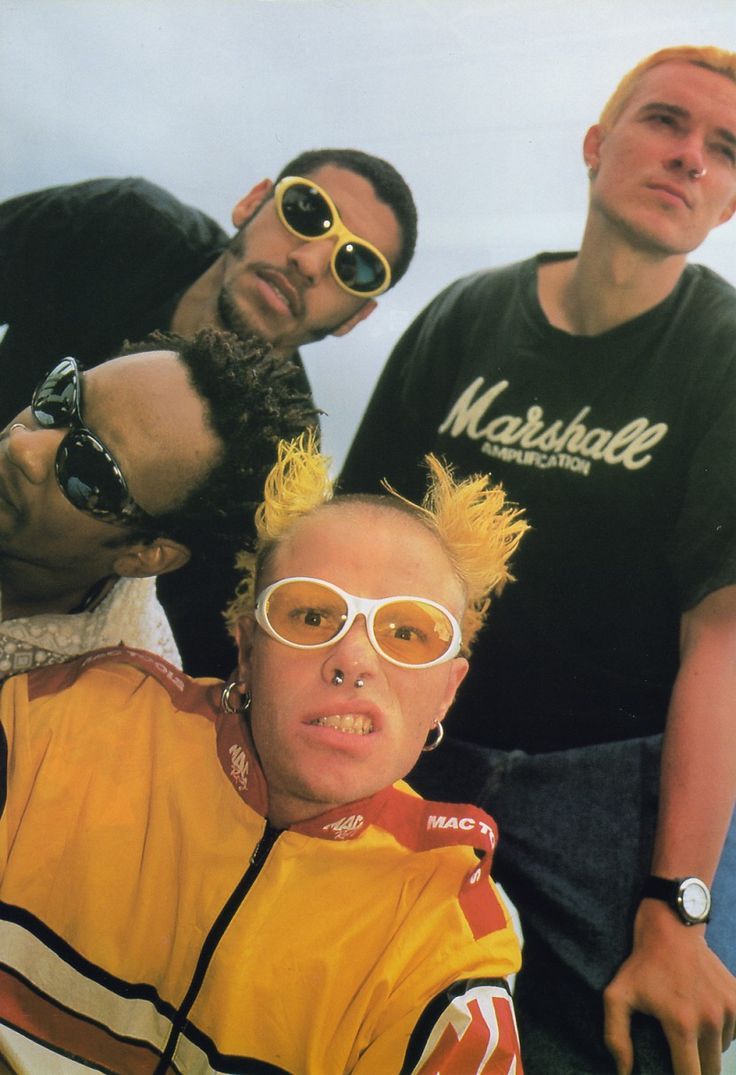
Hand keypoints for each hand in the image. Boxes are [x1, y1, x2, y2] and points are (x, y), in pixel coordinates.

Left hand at [603, 900, 735, 1074]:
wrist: (671, 928)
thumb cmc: (642, 964)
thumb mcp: (617, 995)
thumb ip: (616, 1036)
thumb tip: (624, 1071)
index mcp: (682, 1025)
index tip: (672, 1073)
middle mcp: (710, 1020)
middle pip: (710, 1071)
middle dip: (695, 1069)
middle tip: (678, 1056)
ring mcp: (728, 1009)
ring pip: (721, 1051)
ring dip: (707, 1050)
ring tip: (688, 1031)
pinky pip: (734, 1033)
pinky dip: (721, 1033)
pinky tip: (702, 1019)